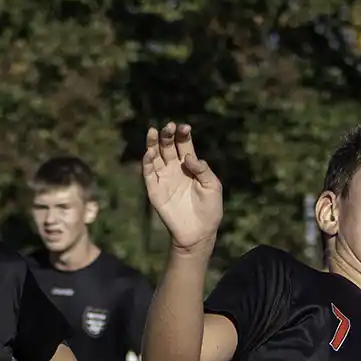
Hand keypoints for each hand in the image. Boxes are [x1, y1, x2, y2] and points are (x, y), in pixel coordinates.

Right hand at [142, 123, 223, 251]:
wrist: (199, 233)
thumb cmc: (210, 210)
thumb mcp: (213, 187)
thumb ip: (203, 170)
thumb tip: (189, 157)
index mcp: (190, 165)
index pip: (184, 144)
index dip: (183, 134)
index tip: (185, 127)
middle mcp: (175, 169)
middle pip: (168, 146)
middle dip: (167, 135)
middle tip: (169, 126)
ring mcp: (164, 179)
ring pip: (155, 156)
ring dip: (153, 143)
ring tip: (153, 131)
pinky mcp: (155, 191)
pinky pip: (148, 173)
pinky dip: (147, 162)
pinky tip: (149, 152)